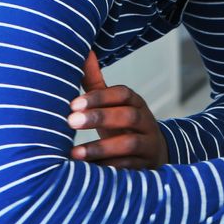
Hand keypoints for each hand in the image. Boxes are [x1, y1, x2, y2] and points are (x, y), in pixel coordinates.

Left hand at [68, 51, 168, 168]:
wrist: (153, 154)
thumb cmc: (122, 126)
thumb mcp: (111, 105)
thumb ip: (95, 84)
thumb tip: (83, 52)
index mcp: (135, 103)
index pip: (123, 93)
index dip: (99, 97)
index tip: (73, 104)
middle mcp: (146, 121)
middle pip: (128, 115)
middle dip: (99, 118)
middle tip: (70, 122)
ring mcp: (148, 144)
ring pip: (129, 143)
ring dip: (101, 148)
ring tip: (75, 153)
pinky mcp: (146, 167)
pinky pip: (129, 168)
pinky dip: (108, 169)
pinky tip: (88, 171)